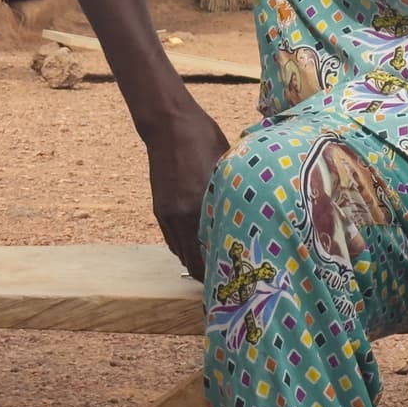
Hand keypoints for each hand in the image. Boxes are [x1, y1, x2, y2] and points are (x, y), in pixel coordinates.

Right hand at [144, 104, 230, 279]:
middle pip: (190, 259)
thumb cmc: (204, 139)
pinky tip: (197, 245)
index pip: (205, 254)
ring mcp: (166, 213)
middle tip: (226, 279)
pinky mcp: (159, 207)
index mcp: (197, 207)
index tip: (233, 281)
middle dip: (206, 272)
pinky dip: (183, 246)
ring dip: (194, 259)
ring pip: (178, 249)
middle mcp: (178, 215)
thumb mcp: (226, 166)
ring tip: (213, 266)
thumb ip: (231, 194)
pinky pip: (171, 237)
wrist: (169, 125)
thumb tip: (248, 212)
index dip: (217, 271)